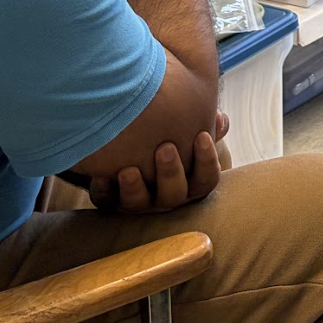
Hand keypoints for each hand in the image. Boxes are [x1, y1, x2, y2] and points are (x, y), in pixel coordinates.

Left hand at [86, 114, 229, 212]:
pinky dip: (103, 190)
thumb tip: (221, 120)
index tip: (201, 135)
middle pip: (175, 195)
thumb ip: (203, 119)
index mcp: (189, 181)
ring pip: (139, 204)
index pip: (206, 180)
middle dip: (170, 173)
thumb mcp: (186, 123)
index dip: (206, 161)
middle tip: (165, 148)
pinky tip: (101, 175)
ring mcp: (138, 200)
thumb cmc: (165, 128)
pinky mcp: (110, 198)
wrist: (127, 136)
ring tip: (129, 170)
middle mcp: (165, 195)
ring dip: (135, 188)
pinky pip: (106, 201)